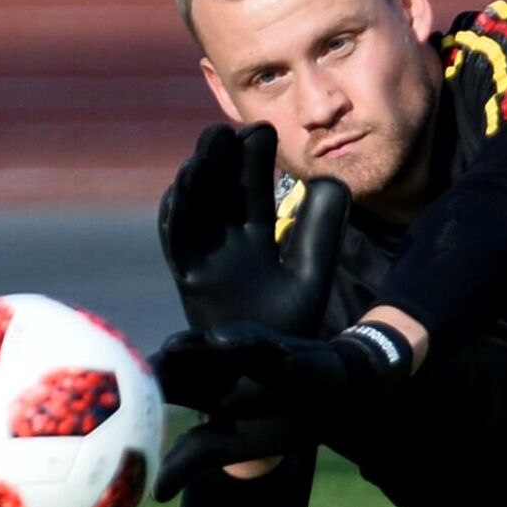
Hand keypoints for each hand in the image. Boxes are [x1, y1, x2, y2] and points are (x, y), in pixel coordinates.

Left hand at [149, 320, 413, 500]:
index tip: (112, 406)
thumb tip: (153, 494)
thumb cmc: (278, 421)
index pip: (163, 389)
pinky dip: (235, 338)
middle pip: (177, 363)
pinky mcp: (269, 344)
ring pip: (206, 346)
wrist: (328, 405)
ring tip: (167, 353)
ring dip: (187, 347)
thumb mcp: (232, 446)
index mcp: (200, 390)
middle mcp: (213, 367)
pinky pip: (251, 338)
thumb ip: (194, 461)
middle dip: (153, 366)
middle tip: (127, 375)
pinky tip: (219, 343)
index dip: (137, 394)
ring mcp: (239, 353)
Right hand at [158, 123, 349, 335]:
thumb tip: (331, 179)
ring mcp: (204, 261)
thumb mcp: (310, 270)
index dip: (253, 161)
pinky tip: (182, 189)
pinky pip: (176, 244)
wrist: (269, 380)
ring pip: (192, 211)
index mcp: (254, 239)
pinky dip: (176, 216)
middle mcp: (225, 244)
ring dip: (195, 179)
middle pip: (217, 193)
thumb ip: (320, 228)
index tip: (261, 130)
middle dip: (219, 160)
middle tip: (224, 126)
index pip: (251, 190)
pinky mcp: (189, 282)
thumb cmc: (288, 327)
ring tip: (206, 149)